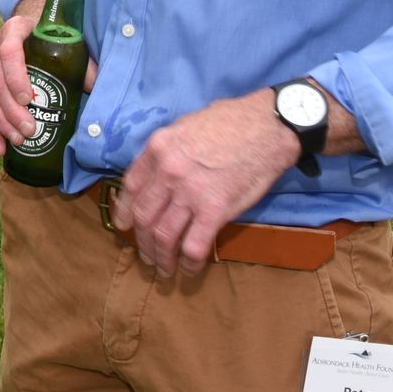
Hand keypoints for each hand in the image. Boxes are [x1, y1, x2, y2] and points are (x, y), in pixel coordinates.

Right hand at [0, 0, 99, 153]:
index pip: (9, 51)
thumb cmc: (52, 36)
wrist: (30, 26)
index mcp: (14, 29)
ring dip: (1, 122)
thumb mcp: (66, 42)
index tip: (28, 99)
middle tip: (29, 129)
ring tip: (19, 140)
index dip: (16, 76)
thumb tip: (96, 86)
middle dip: (11, 110)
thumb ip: (81, 62)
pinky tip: (1, 147)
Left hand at [109, 89, 299, 277]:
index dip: (125, 210)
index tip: (125, 225)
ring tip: (164, 270)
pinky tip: (189, 270)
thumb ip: (168, 151)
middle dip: (142, 242)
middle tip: (146, 256)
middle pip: (144, 216)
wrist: (267, 126)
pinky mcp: (215, 210)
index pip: (131, 186)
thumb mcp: (186, 126)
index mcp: (158, 148)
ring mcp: (190, 192)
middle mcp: (167, 171)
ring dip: (161, 258)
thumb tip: (159, 174)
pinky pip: (193, 246)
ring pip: (163, 236)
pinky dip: (188, 263)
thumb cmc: (232, 121)